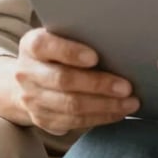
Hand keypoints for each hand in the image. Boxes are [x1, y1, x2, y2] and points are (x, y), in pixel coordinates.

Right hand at [14, 28, 139, 134]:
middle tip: (126, 87)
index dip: (70, 52)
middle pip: (63, 80)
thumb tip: (118, 39)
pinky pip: (72, 122)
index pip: (45, 45)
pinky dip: (99, 117)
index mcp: (32, 45)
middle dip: (98, 85)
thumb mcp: (61, 36)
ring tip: (130, 103)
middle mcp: (27, 72)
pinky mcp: (41, 119)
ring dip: (104, 106)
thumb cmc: (57, 50)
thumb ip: (81, 35)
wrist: (27, 78)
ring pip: (70, 106)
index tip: (95, 57)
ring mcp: (31, 99)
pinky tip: (118, 112)